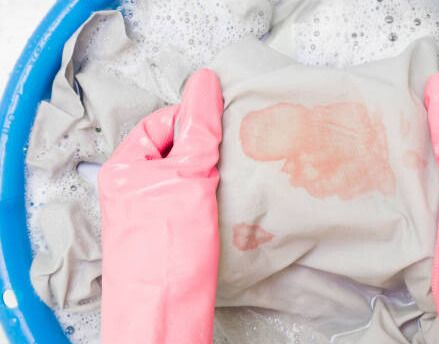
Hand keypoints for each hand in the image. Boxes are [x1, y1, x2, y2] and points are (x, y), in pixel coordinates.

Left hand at [98, 69, 222, 343]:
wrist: (167, 314)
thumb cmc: (169, 248)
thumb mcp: (188, 178)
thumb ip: (198, 130)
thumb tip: (205, 81)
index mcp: (125, 167)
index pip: (160, 123)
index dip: (190, 120)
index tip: (219, 126)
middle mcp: (133, 186)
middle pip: (174, 148)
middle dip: (203, 148)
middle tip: (230, 151)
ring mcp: (151, 210)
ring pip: (186, 174)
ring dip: (211, 172)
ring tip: (230, 178)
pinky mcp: (170, 231)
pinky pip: (192, 199)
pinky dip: (211, 195)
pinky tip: (227, 201)